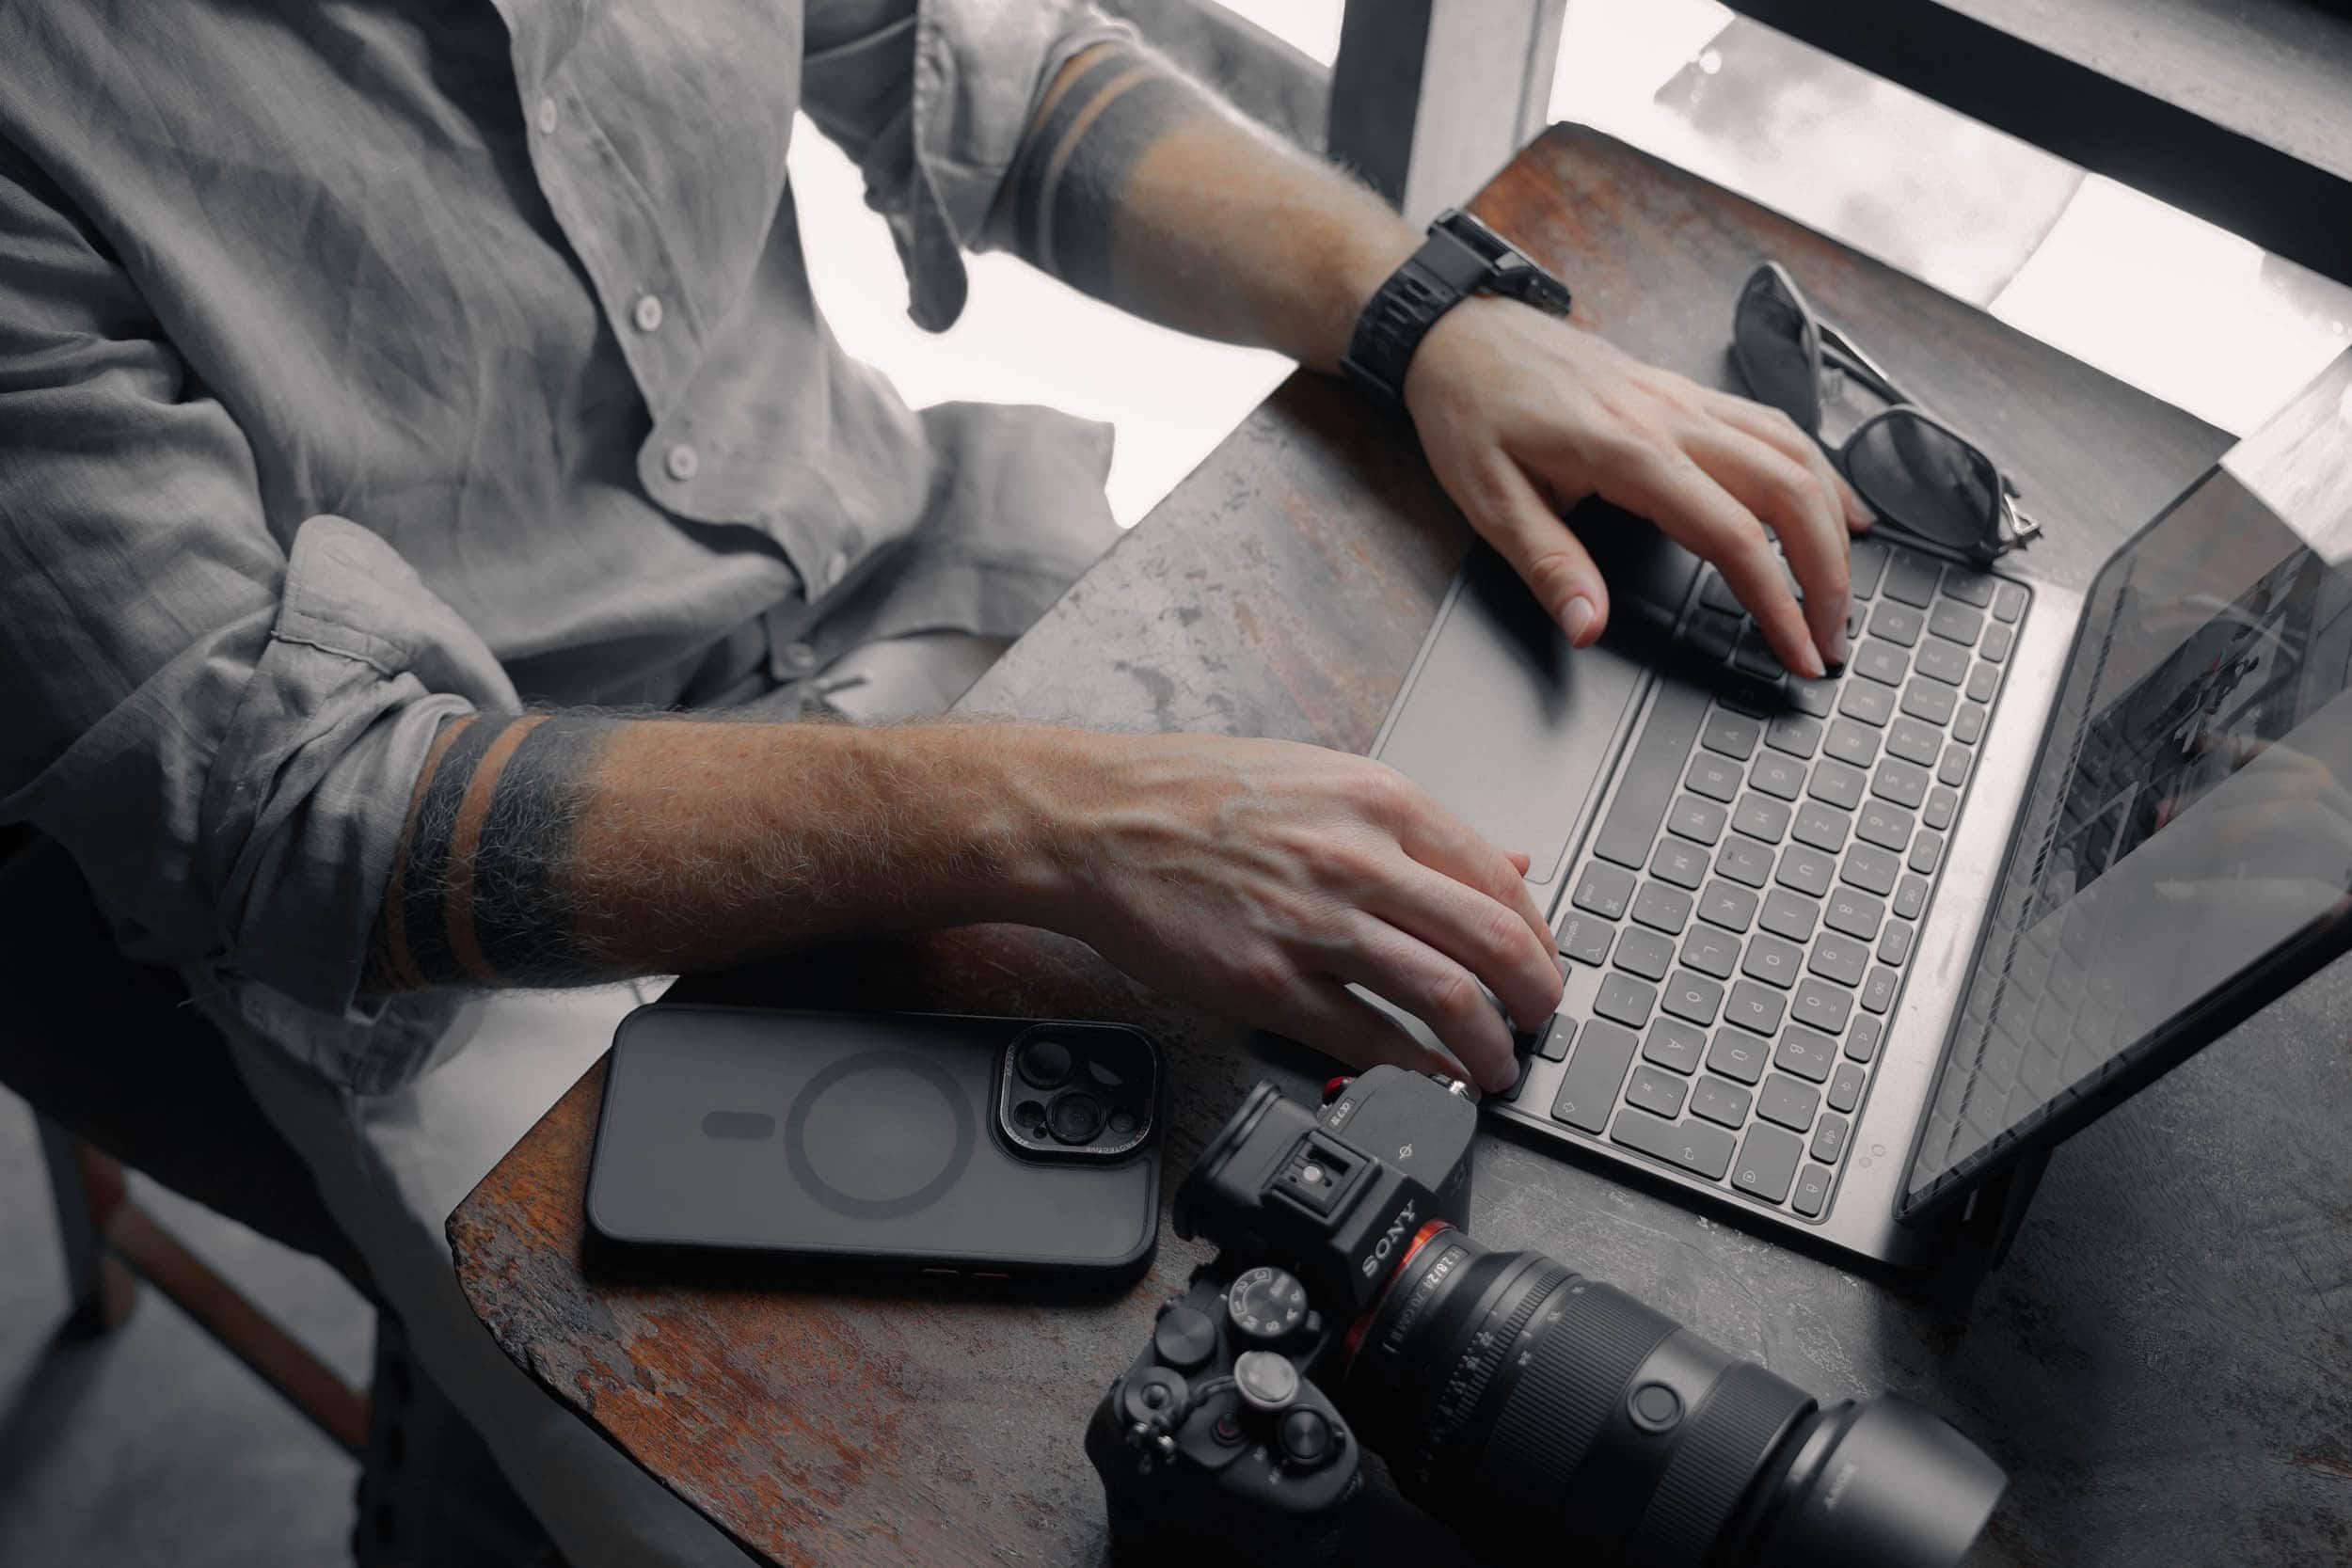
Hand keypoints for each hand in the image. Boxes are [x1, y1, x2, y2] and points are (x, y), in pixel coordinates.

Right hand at [1031, 731, 1563, 1089]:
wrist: (1096, 821)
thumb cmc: (1195, 794)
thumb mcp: (1321, 776)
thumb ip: (1414, 826)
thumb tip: (1504, 862)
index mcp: (1377, 800)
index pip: (1499, 881)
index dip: (1540, 937)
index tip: (1542, 965)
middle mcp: (1357, 859)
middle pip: (1493, 943)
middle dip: (1536, 999)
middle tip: (1540, 1024)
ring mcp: (1314, 925)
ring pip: (1445, 998)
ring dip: (1488, 1047)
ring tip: (1496, 1067)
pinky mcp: (1267, 984)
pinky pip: (1367, 1041)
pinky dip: (1414, 1071)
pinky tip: (1429, 1080)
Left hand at [1402, 297, 1871, 676]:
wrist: (1462, 333)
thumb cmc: (1471, 410)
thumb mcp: (1489, 501)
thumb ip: (1549, 567)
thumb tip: (1589, 627)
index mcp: (1628, 451)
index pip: (1732, 536)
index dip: (1776, 602)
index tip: (1797, 653)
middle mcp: (1672, 418)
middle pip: (1789, 490)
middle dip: (1826, 571)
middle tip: (1831, 636)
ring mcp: (1684, 398)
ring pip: (1794, 450)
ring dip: (1833, 519)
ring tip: (1844, 584)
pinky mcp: (1683, 392)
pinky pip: (1773, 425)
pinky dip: (1817, 468)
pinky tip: (1835, 502)